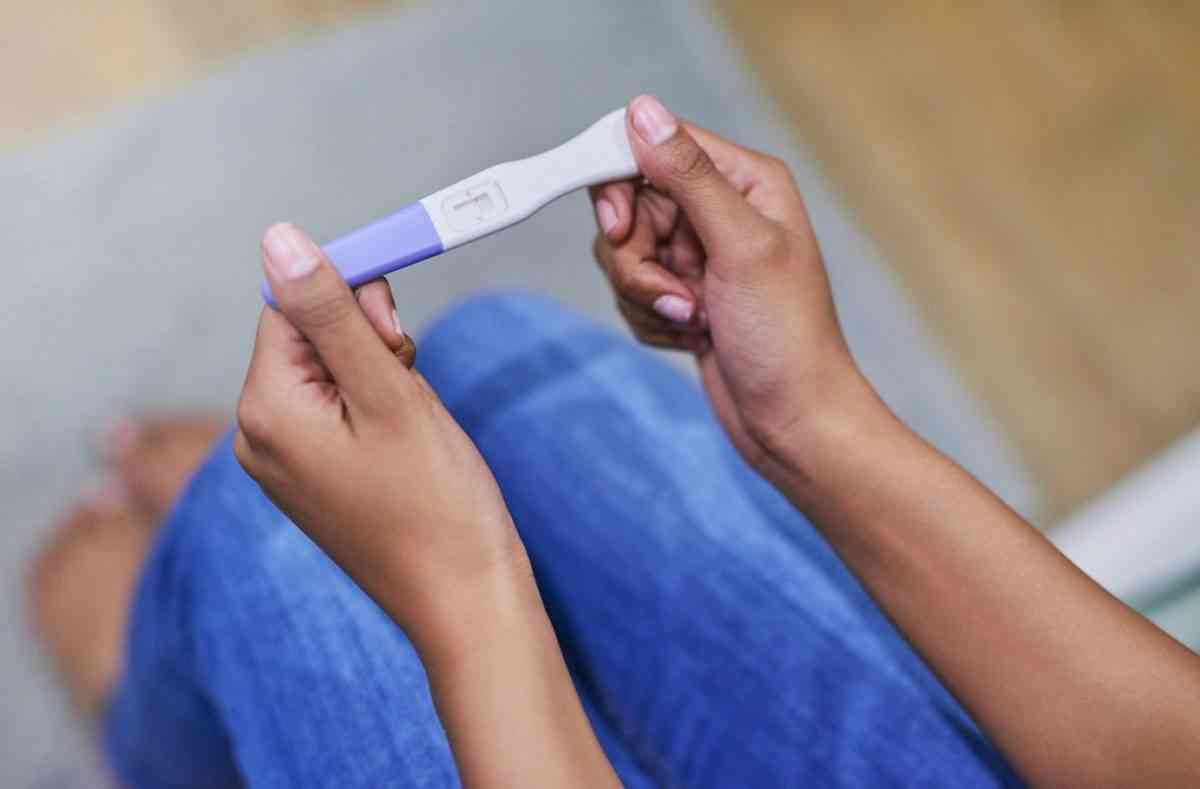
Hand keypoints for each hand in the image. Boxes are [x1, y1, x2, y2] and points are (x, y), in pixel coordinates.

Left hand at [234, 223, 523, 641]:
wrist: (462, 599)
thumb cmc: (435, 503)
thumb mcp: (388, 392)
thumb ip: (332, 313)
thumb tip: (278, 240)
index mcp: (267, 410)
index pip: (292, 307)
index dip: (350, 302)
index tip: (399, 331)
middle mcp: (259, 435)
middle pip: (307, 337)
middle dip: (367, 342)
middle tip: (410, 384)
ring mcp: (285, 461)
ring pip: (329, 372)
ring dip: (378, 374)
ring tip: (413, 423)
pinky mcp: (314, 477)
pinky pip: (337, 410)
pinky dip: (376, 406)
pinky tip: (406, 441)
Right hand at [590, 95, 872, 476]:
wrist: (791, 422)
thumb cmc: (785, 338)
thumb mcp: (740, 246)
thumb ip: (688, 176)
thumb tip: (642, 111)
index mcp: (743, 180)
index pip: (655, 146)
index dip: (621, 184)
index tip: (618, 227)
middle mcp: (719, 209)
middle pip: (629, 204)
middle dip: (637, 258)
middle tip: (677, 293)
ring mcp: (698, 254)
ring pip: (623, 252)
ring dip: (646, 295)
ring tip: (693, 319)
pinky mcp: (681, 293)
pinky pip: (631, 290)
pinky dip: (651, 318)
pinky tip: (692, 336)